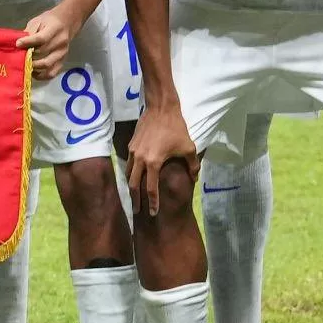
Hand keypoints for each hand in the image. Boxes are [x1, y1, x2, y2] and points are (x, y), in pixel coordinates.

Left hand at [16, 7, 78, 79]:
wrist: (67, 22)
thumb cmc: (49, 20)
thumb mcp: (38, 21)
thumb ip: (29, 32)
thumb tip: (18, 44)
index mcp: (54, 29)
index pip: (41, 38)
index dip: (28, 42)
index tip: (18, 44)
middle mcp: (60, 42)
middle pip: (42, 52)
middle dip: (28, 56)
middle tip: (18, 57)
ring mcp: (62, 53)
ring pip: (47, 64)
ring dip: (34, 66)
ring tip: (25, 65)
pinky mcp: (62, 61)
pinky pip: (52, 73)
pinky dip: (42, 76)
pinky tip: (34, 72)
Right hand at [125, 100, 196, 216]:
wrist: (161, 108)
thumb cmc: (176, 128)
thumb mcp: (188, 147)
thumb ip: (192, 165)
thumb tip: (194, 179)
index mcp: (154, 163)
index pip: (151, 189)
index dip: (152, 203)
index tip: (153, 213)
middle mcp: (140, 160)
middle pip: (134, 185)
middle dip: (135, 200)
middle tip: (137, 211)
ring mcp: (133, 152)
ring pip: (128, 174)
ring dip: (131, 187)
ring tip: (134, 196)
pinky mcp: (131, 145)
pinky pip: (129, 163)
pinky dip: (130, 173)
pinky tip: (134, 177)